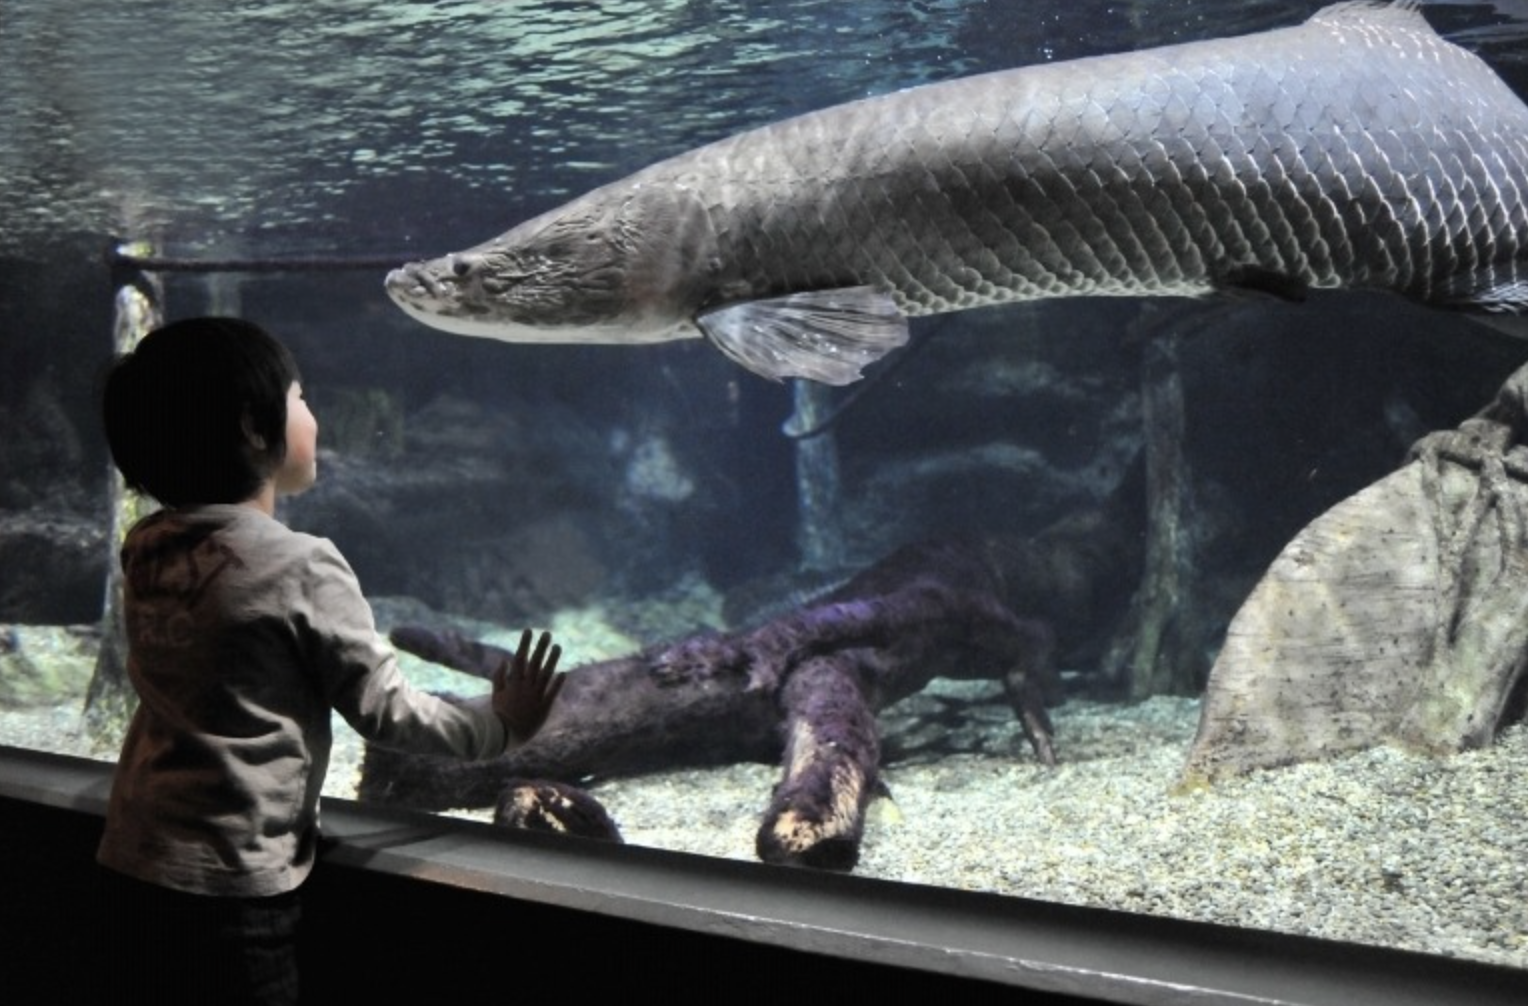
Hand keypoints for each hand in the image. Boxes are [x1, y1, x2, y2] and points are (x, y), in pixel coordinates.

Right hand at [492, 629, 563, 745]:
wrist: (507, 736)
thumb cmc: (500, 716)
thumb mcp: (496, 695)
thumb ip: (499, 678)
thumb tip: (504, 660)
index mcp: (513, 683)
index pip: (520, 658)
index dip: (524, 644)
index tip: (529, 630)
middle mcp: (525, 687)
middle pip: (534, 663)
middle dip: (540, 647)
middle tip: (547, 633)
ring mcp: (535, 697)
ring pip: (545, 675)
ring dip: (552, 660)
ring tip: (558, 646)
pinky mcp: (543, 708)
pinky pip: (551, 693)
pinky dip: (557, 683)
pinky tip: (564, 672)